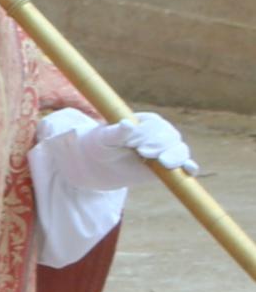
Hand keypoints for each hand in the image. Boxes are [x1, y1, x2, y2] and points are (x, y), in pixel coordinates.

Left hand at [65, 110, 194, 190]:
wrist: (100, 165)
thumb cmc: (101, 145)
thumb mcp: (104, 138)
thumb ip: (116, 132)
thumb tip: (127, 124)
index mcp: (147, 121)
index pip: (155, 126)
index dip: (148, 136)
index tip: (135, 147)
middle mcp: (161, 133)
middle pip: (171, 136)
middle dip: (161, 145)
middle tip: (143, 153)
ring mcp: (167, 150)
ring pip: (180, 150)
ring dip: (175, 156)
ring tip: (163, 163)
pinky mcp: (170, 167)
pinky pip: (186, 166)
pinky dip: (190, 168)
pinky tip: (189, 170)